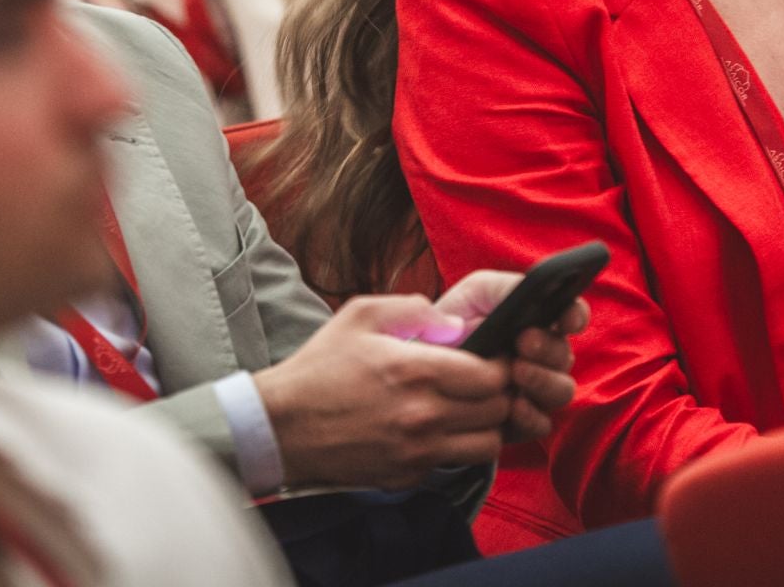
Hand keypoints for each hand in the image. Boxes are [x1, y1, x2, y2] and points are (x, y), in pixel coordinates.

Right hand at [253, 294, 513, 489]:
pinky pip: (453, 463)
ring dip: (486, 426)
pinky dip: (455, 448)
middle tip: (486, 382)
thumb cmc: (319, 368)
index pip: (493, 376)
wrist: (281, 426)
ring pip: (487, 446)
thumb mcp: (361, 315)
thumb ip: (414, 308)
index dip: (502, 364)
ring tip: (469, 409)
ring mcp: (417, 451)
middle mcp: (423, 415)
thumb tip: (455, 321)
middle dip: (500, 394)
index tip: (493, 357)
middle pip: (497, 411)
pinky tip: (437, 429)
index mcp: (417, 370)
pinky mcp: (407, 476)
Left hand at [435, 270, 588, 444]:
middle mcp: (545, 357)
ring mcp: (536, 390)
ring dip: (544, 381)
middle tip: (524, 341)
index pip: (572, 316)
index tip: (565, 318)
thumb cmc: (453, 320)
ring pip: (561, 391)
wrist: (424, 357)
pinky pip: (541, 425)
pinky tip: (514, 406)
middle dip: (549, 349)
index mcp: (540, 322)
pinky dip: (532, 416)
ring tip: (517, 371)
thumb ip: (507, 287)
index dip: (575, 316)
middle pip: (566, 357)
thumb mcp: (477, 292)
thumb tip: (534, 290)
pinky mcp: (521, 422)